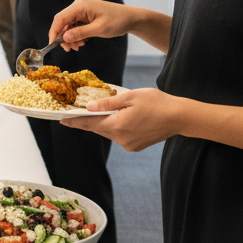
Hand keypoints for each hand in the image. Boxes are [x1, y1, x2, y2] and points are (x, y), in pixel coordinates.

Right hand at [47, 0, 140, 50]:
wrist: (131, 18)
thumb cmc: (117, 21)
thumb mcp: (99, 29)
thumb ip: (80, 33)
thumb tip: (64, 38)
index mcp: (80, 6)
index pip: (61, 18)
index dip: (54, 32)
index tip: (52, 44)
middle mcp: (78, 6)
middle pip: (63, 22)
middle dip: (63, 37)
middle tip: (69, 49)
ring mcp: (82, 10)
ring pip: (68, 25)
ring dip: (70, 37)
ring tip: (78, 46)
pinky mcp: (85, 15)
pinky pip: (75, 26)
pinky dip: (76, 35)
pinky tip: (82, 42)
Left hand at [61, 88, 186, 151]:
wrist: (181, 117)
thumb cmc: (157, 103)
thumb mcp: (130, 97)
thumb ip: (107, 103)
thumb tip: (88, 107)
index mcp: (117, 126)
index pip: (89, 124)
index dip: (74, 121)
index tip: (61, 119)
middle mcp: (120, 138)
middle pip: (99, 128)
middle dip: (90, 119)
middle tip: (80, 110)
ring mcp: (128, 144)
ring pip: (110, 132)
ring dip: (106, 122)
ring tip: (105, 111)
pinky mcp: (136, 146)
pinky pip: (120, 135)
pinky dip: (117, 127)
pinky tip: (122, 118)